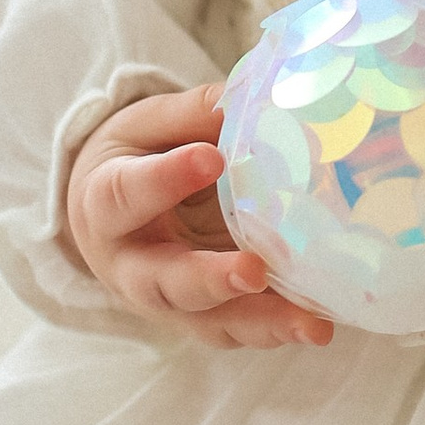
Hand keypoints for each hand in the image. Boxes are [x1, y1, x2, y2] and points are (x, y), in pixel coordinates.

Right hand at [61, 85, 333, 345]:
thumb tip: (246, 94)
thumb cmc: (135, 160)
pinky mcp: (203, 319)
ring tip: (310, 325)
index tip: (213, 159)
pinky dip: (278, 330)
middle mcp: (131, 265)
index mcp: (106, 204)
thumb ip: (191, 114)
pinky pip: (238, 331)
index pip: (128, 194)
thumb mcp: (148, 126)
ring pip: (210, 322)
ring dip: (261, 324)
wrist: (111, 217)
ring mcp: (168, 301)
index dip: (167, 179)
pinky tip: (318, 323)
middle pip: (166, 282)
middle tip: (254, 272)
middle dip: (211, 279)